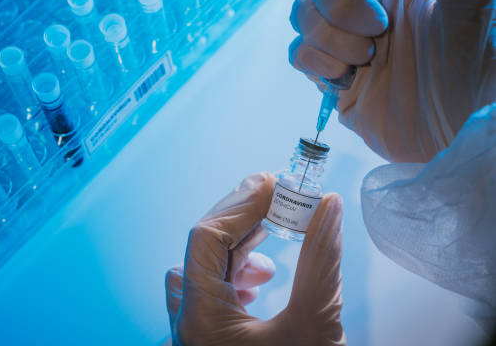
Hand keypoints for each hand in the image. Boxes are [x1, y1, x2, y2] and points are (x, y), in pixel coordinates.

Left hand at [165, 173, 344, 345]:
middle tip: (275, 196)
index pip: (205, 239)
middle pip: (201, 249)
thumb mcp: (315, 325)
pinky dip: (235, 270)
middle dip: (241, 219)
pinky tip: (259, 276)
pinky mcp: (211, 336)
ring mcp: (197, 330)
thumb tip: (329, 205)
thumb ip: (321, 262)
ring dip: (237, 244)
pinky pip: (210, 291)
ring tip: (271, 233)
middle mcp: (188, 323)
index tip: (274, 186)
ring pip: (203, 269)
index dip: (241, 205)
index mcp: (200, 319)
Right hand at [289, 0, 494, 162]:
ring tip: (369, 58)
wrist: (463, 127)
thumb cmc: (480, 61)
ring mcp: (345, 39)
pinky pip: (298, 54)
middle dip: (342, 3)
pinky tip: (348, 76)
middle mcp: (366, 1)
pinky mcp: (331, 75)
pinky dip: (317, 62)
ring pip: (301, 13)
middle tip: (380, 29)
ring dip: (331, 36)